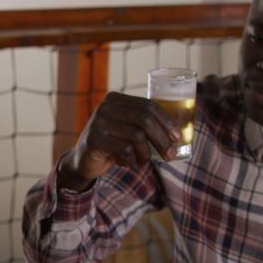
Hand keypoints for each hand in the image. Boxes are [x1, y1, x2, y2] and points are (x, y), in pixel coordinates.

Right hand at [59, 92, 180, 188]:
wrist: (84, 160)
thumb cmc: (114, 144)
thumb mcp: (128, 129)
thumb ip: (145, 125)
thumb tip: (178, 134)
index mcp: (117, 99)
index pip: (148, 105)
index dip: (166, 121)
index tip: (177, 137)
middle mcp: (106, 107)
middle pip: (144, 120)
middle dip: (162, 140)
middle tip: (170, 155)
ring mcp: (98, 122)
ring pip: (136, 136)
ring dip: (146, 153)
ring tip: (143, 162)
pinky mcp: (94, 139)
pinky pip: (124, 150)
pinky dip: (131, 160)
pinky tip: (127, 163)